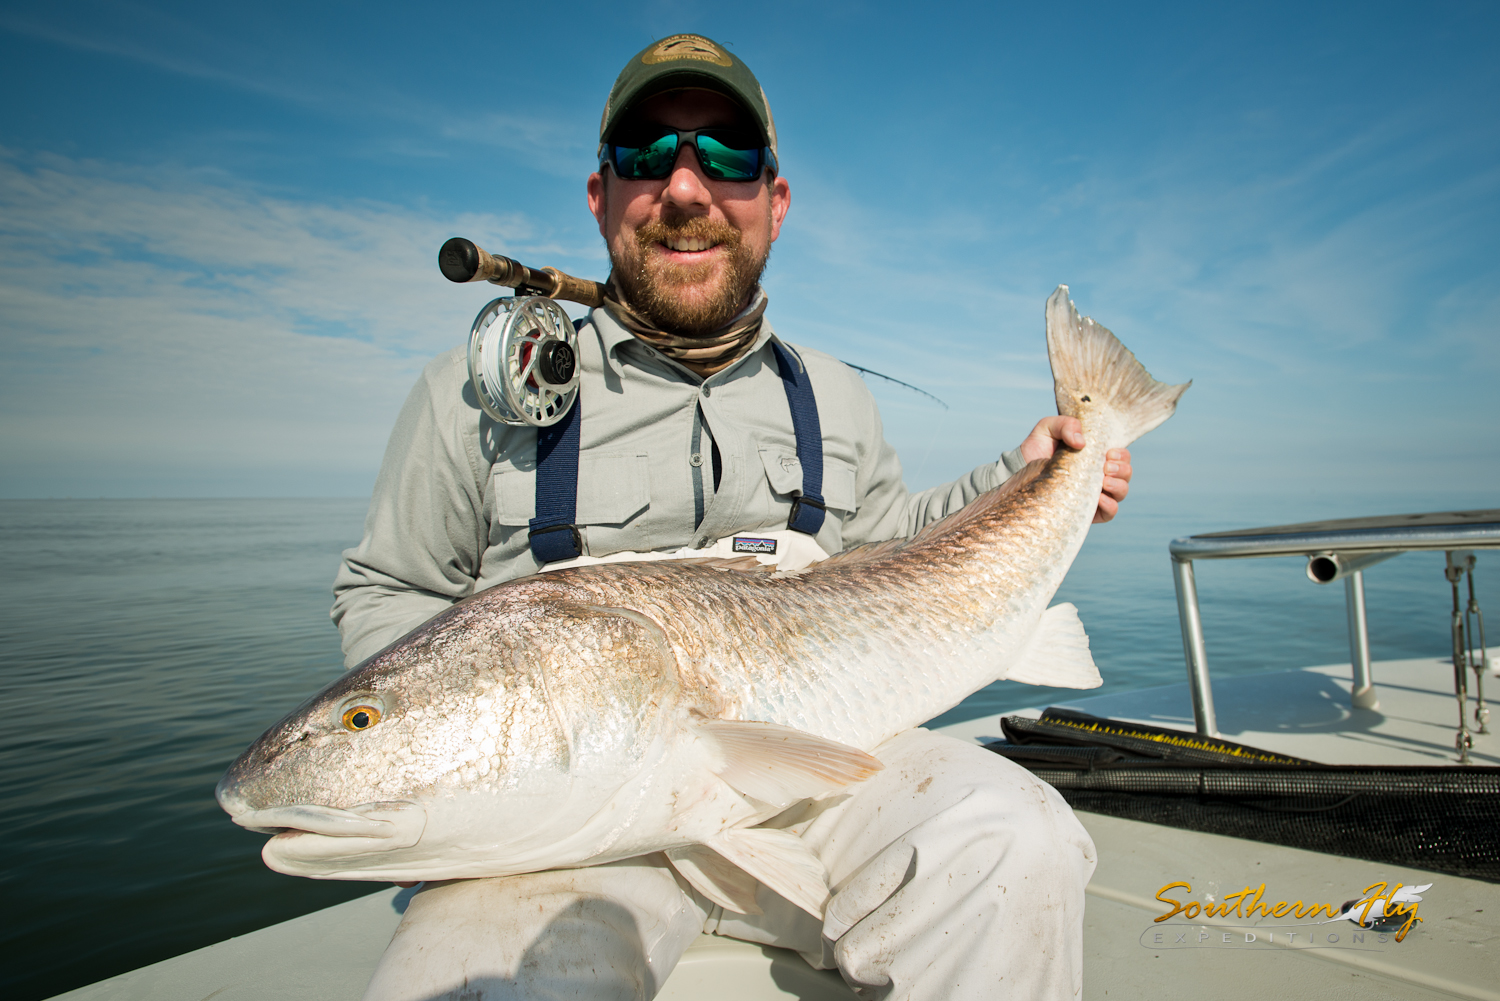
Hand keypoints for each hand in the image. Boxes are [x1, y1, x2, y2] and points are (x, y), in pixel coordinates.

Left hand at [1017, 416, 1132, 523]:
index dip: (1121, 455)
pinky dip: (1110, 505)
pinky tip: (1099, 497)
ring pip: (1121, 493)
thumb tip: (1081, 442)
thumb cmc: (1035, 449)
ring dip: (1119, 486)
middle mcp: (1097, 475)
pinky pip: (1109, 513)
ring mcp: (1093, 494)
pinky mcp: (1086, 512)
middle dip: (1122, 469)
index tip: (1108, 452)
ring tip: (1104, 480)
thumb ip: (1066, 425)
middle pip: (1126, 474)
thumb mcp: (1048, 428)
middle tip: (1105, 465)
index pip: (1121, 456)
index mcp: (1095, 456)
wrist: (1016, 473)